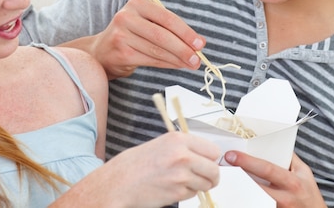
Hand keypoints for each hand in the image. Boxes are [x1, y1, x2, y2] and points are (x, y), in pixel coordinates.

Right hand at [54, 132, 219, 207]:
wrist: (119, 182)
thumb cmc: (136, 163)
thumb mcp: (162, 144)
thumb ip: (184, 148)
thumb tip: (207, 156)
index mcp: (178, 139)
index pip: (213, 150)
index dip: (212, 158)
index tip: (208, 162)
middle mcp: (182, 156)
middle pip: (214, 169)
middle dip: (211, 176)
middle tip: (204, 177)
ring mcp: (181, 176)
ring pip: (206, 184)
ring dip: (198, 185)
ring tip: (180, 180)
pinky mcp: (177, 193)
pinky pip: (192, 195)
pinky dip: (186, 193)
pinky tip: (171, 187)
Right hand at [85, 0, 204, 78]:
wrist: (102, 51)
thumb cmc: (131, 36)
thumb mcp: (146, 23)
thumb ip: (169, 29)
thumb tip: (198, 42)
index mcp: (137, 4)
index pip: (167, 18)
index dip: (186, 32)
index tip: (200, 43)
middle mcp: (126, 17)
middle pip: (163, 35)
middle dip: (183, 48)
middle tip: (197, 59)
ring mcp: (121, 35)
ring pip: (158, 50)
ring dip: (178, 59)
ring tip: (191, 64)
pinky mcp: (121, 53)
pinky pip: (151, 60)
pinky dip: (167, 64)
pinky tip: (177, 65)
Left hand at [224, 151, 325, 207]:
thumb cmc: (309, 194)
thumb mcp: (304, 173)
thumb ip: (289, 158)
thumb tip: (272, 141)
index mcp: (292, 182)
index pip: (267, 169)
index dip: (248, 162)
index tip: (232, 154)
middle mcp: (285, 197)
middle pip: (256, 186)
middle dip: (238, 175)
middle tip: (223, 166)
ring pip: (253, 199)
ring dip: (239, 189)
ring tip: (226, 179)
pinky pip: (256, 206)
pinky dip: (246, 200)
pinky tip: (236, 194)